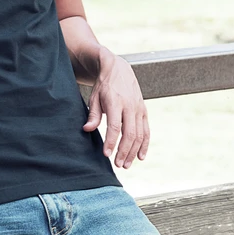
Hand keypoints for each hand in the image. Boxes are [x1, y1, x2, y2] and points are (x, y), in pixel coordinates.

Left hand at [83, 50, 148, 168]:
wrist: (118, 69)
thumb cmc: (103, 85)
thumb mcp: (94, 97)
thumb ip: (93, 114)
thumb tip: (87, 130)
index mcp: (116, 102)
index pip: (114, 126)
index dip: (111, 142)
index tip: (106, 154)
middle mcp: (130, 106)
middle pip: (129, 133)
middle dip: (124, 151)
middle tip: (117, 164)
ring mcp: (139, 109)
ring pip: (139, 134)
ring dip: (133, 151)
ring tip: (126, 164)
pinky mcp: (144, 111)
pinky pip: (146, 130)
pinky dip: (144, 144)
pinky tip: (140, 157)